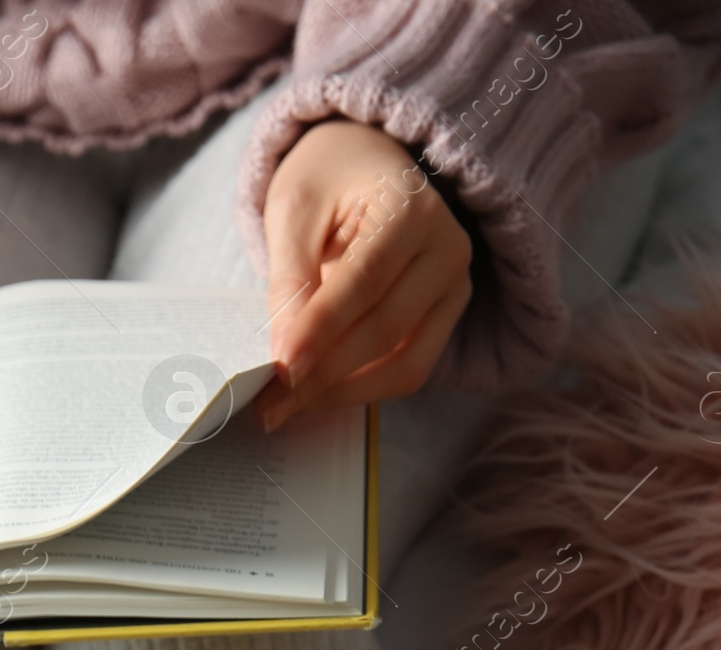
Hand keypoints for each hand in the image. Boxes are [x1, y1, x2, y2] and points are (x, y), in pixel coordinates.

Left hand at [256, 120, 472, 428]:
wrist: (363, 169)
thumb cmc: (326, 182)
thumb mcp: (293, 211)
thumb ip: (290, 279)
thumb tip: (284, 357)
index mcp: (412, 206)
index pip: (366, 280)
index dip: (322, 330)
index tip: (280, 369)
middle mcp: (447, 248)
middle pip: (387, 330)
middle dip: (323, 375)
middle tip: (268, 405)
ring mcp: (453, 288)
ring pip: (404, 365)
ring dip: (341, 394)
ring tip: (285, 408)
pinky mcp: (444, 319)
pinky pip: (407, 370)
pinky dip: (359, 390)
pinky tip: (316, 395)